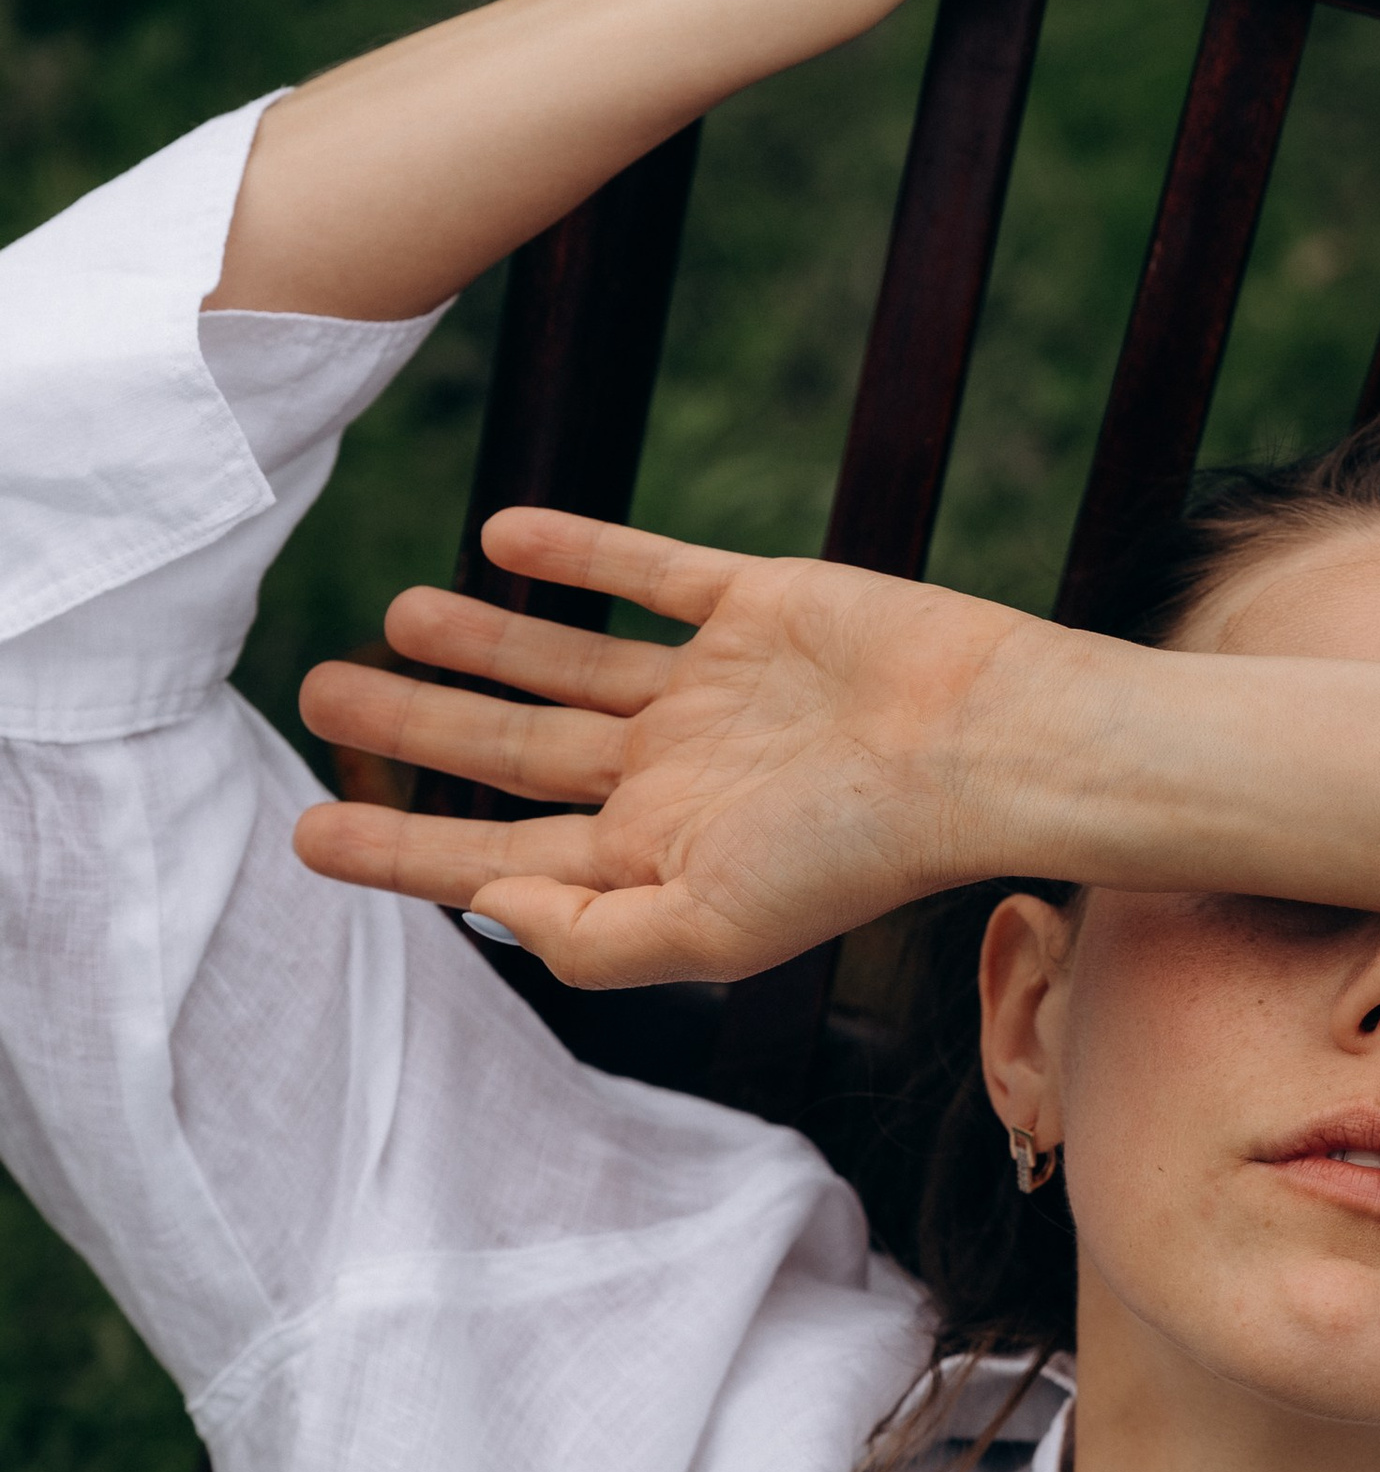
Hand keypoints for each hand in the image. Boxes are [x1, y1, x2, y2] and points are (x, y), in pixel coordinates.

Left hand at [292, 510, 1080, 984]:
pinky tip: (500, 536)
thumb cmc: (860, 852)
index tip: (306, 831)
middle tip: (316, 695)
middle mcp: (678, 774)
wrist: (981, 744)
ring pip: (565, 661)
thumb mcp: (712, 928)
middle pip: (515, 749)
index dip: (404, 849)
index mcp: (662, 855)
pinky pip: (649, 571)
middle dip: (415, 728)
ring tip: (388, 618)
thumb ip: (590, 935)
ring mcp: (715, 689)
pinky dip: (577, 551)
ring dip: (479, 641)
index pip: (502, 854)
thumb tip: (485, 910)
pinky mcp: (756, 607)